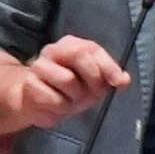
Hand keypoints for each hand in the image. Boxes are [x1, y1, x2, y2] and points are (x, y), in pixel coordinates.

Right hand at [17, 35, 131, 128]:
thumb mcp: (92, 83)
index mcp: (70, 45)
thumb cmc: (67, 90)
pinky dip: (62, 108)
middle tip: (95, 94)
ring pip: (68, 80)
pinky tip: (57, 107)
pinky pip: (55, 99)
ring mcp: (39, 67)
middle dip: (94, 79)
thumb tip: (124, 80)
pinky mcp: (30, 85)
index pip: (92, 49)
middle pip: (80, 57)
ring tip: (71, 101)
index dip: (109, 66)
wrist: (34, 101)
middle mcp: (53, 50)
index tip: (119, 82)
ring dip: (76, 97)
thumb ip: (109, 78)